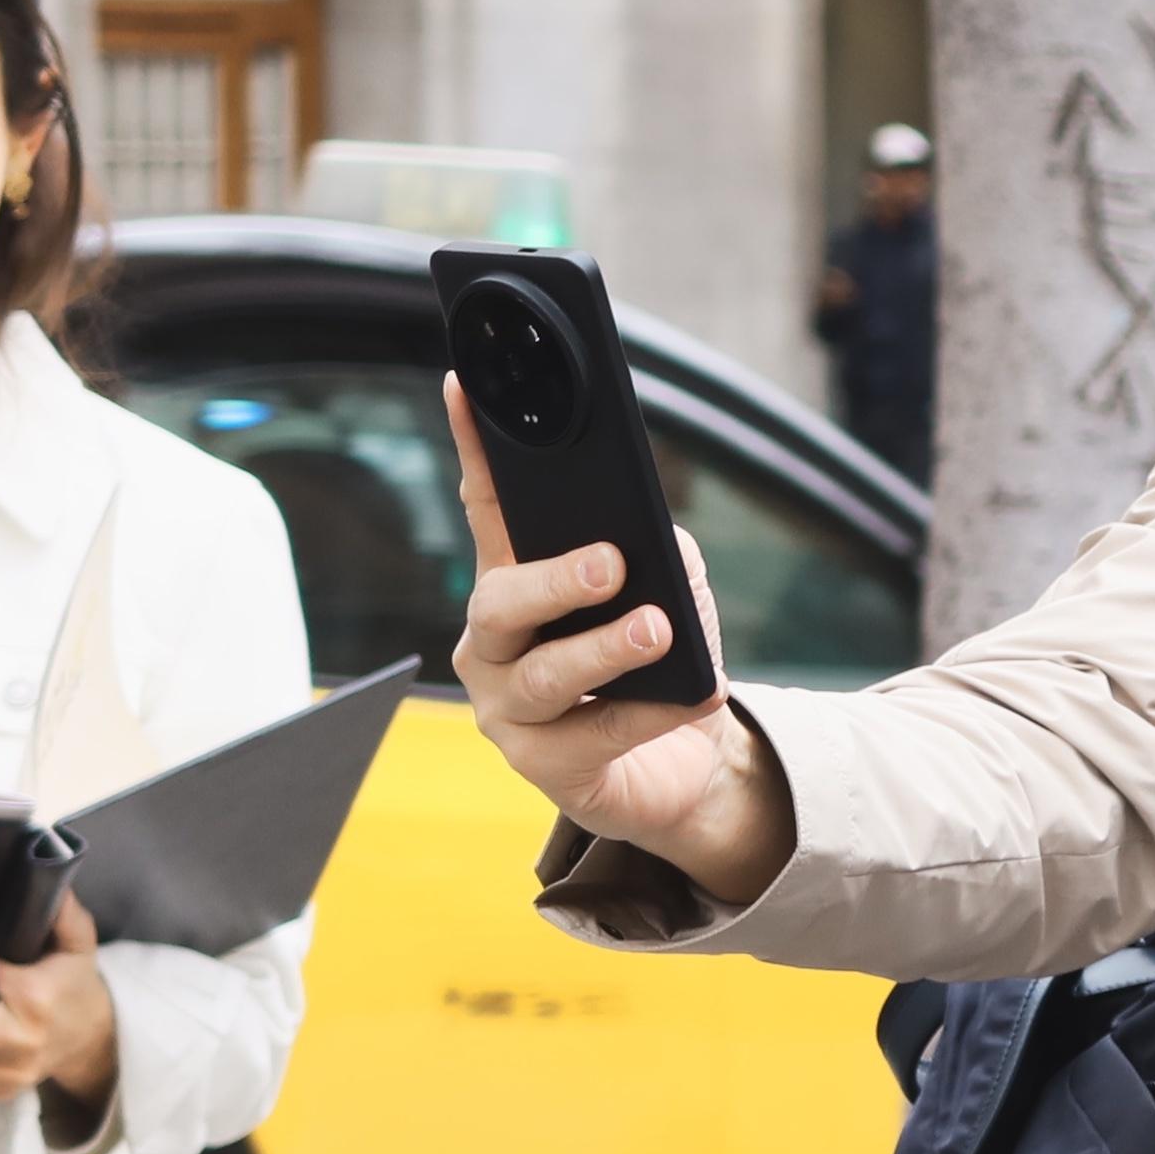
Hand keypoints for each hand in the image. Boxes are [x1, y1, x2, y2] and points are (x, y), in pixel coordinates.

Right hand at [445, 378, 794, 908]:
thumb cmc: (666, 666)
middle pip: (500, 603)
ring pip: (541, 676)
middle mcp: (495, 644)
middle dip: (556, 580)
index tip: (464, 387)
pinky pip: (591, 739)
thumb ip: (664, 565)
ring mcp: (508, 708)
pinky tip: (690, 699)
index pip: (490, 509)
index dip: (476, 451)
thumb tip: (658, 549)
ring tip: (657, 629)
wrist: (686, 765)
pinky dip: (645, 715)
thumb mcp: (675, 598)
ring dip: (603, 650)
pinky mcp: (540, 766)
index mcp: (518, 585)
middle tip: (610, 563)